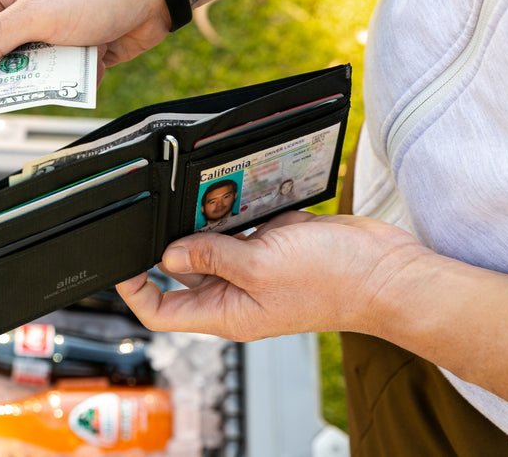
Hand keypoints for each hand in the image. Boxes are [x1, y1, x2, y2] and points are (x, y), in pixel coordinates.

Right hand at [0, 0, 172, 79]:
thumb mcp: (38, 14)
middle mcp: (15, 6)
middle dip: (15, 70)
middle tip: (32, 70)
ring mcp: (42, 28)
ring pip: (27, 73)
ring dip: (50, 73)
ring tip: (73, 53)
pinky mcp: (66, 47)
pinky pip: (56, 76)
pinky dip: (72, 75)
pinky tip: (92, 56)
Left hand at [116, 211, 429, 340]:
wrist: (385, 270)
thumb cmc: (333, 282)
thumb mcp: (258, 267)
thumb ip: (210, 256)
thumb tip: (169, 253)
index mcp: (226, 312)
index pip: (161, 311)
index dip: (135, 289)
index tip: (122, 261)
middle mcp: (235, 294)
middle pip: (182, 274)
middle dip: (169, 245)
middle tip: (160, 214)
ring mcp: (255, 270)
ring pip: (210, 246)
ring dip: (203, 223)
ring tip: (197, 200)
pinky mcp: (273, 247)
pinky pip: (239, 229)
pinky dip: (233, 212)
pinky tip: (233, 194)